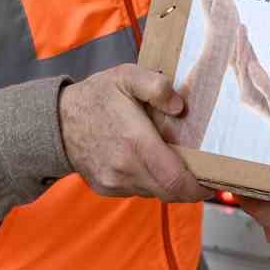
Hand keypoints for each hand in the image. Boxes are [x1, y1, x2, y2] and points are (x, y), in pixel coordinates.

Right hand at [59, 65, 210, 202]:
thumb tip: (179, 106)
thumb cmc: (96, 97)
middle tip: (203, 172)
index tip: (212, 180)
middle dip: (190, 187)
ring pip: (155, 193)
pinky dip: (150, 181)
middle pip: (170, 193)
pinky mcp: (107, 188)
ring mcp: (114, 182)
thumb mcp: (126, 76)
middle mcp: (125, 169)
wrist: (56, 122)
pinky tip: (149, 161)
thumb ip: (156, 86)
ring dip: (169, 182)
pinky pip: (139, 191)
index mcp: (134, 143)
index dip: (199, 187)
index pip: (176, 181)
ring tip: (175, 160)